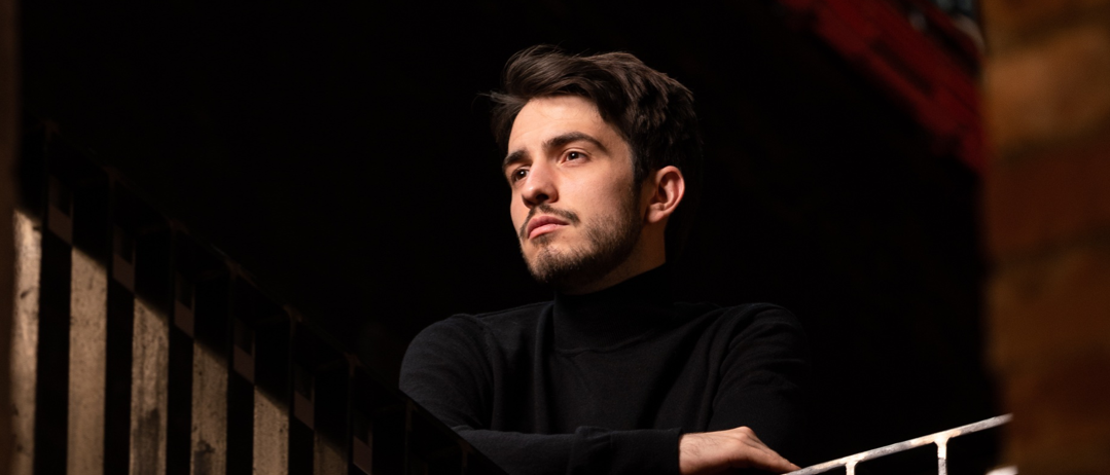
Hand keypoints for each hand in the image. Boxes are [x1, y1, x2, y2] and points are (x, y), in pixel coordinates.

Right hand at [679, 426, 799, 473]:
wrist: (673, 457)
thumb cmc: (696, 466)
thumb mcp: (727, 470)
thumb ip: (744, 472)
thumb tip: (766, 473)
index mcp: (743, 439)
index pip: (770, 457)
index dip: (784, 468)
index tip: (799, 474)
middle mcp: (745, 435)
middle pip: (773, 457)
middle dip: (785, 470)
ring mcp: (743, 439)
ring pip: (772, 459)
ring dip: (785, 470)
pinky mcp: (739, 448)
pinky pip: (766, 461)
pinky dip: (780, 468)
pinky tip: (793, 472)